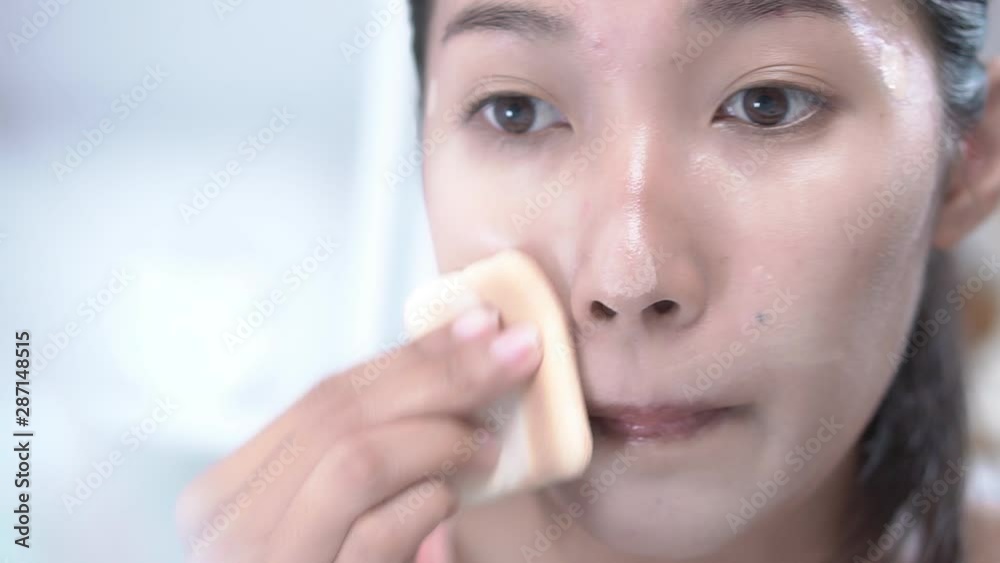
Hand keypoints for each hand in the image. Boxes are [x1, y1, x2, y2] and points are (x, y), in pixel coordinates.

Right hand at [175, 306, 540, 562]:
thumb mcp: (334, 513)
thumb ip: (367, 448)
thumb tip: (463, 347)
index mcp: (226, 490)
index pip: (327, 396)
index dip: (411, 355)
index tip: (481, 323)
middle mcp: (223, 524)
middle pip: (342, 415)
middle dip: (441, 375)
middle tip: (514, 354)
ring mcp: (259, 561)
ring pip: (354, 460)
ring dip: (437, 436)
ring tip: (486, 443)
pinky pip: (374, 532)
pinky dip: (425, 502)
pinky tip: (452, 497)